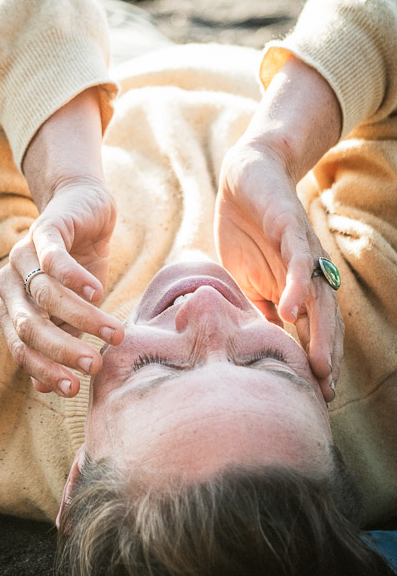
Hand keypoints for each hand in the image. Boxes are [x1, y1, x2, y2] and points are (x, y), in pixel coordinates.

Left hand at [0, 178, 123, 396]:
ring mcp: (23, 253)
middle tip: (94, 365)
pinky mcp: (44, 229)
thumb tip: (46, 390)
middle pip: (28, 325)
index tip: (73, 390)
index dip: (44, 370)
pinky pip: (53, 259)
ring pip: (46, 295)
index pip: (20, 347)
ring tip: (113, 332)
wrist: (85, 207)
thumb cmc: (80, 266)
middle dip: (61, 350)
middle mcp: (10, 280)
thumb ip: (61, 338)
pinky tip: (97, 292)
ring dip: (82, 317)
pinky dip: (74, 279)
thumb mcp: (73, 309)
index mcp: (13, 304)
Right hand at [215, 139, 343, 401]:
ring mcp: (302, 254)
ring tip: (320, 366)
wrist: (247, 177)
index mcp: (296, 289)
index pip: (312, 332)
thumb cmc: (247, 229)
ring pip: (319, 300)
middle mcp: (307, 276)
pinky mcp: (292, 230)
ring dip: (322, 334)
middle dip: (327, 359)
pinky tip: (291, 311)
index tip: (315, 398)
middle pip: (325, 323)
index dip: (316, 362)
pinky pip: (300, 263)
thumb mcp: (247, 278)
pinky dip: (297, 287)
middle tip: (325, 393)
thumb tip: (258, 341)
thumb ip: (257, 307)